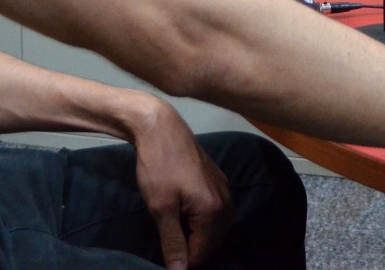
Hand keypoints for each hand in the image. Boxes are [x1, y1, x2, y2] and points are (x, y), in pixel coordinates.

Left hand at [128, 96, 234, 269]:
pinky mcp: (219, 183)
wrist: (161, 128)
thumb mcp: (160, 208)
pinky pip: (214, 214)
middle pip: (210, 244)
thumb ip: (172, 243)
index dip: (180, 261)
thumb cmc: (158, 166)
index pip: (201, 255)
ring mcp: (225, 191)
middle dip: (189, 248)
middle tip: (165, 239)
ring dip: (194, 234)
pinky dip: (199, 220)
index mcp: (214, 212)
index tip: (162, 255)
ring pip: (213, 230)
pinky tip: (181, 212)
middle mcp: (226, 204)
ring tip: (172, 225)